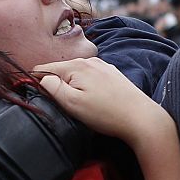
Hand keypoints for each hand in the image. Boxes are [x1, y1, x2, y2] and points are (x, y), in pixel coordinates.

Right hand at [34, 57, 170, 148]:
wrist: (142, 119)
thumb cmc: (106, 113)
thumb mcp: (72, 103)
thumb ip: (51, 87)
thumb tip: (39, 78)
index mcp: (75, 66)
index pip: (43, 68)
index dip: (37, 83)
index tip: (43, 99)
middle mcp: (89, 60)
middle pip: (60, 70)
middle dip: (57, 85)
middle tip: (67, 106)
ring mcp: (102, 66)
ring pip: (75, 74)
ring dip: (72, 86)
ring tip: (83, 105)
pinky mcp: (112, 74)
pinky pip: (90, 77)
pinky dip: (86, 87)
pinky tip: (96, 101)